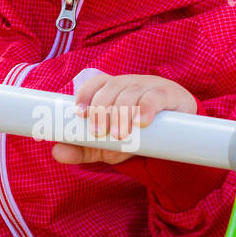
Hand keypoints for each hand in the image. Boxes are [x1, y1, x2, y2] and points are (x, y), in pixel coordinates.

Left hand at [51, 73, 197, 165]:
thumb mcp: (109, 143)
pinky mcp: (168, 95)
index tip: (79, 113)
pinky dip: (146, 108)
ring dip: (122, 114)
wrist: (178, 135)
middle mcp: (128, 84)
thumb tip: (57, 153)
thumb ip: (84, 148)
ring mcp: (149, 86)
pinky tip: (142, 121)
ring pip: (130, 94)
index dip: (85, 95)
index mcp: (112, 90)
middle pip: (110, 89)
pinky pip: (154, 97)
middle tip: (101, 133)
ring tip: (121, 135)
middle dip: (102, 110)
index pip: (94, 84)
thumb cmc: (137, 133)